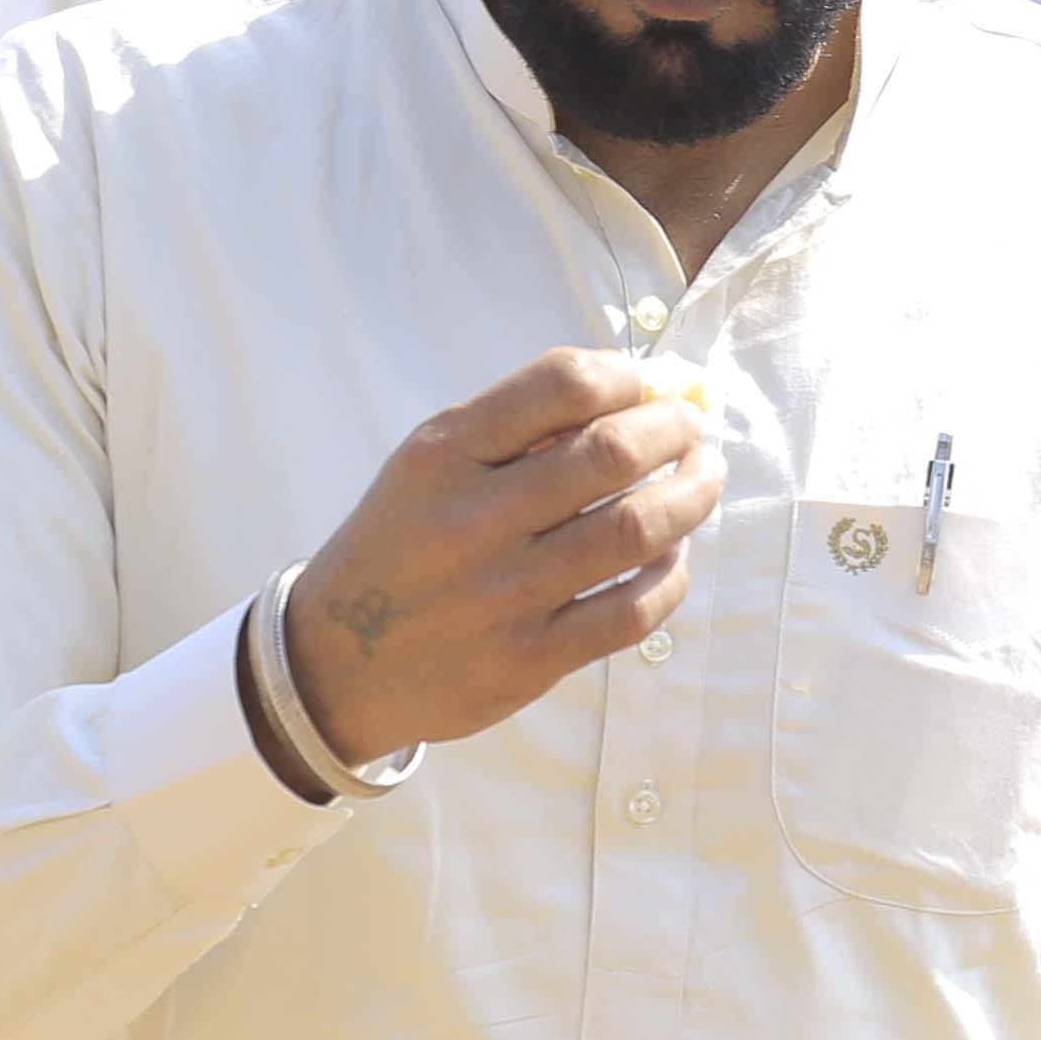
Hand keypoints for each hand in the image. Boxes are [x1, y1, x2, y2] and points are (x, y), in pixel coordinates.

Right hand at [283, 348, 721, 765]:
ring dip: (692, 496)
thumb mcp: (428, 467)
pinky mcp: (527, 661)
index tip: (653, 387)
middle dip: (677, 432)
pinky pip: (631, 612)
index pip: (562, 383)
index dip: (631, 376)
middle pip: (613, 454)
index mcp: (443, 453)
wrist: (336, 663)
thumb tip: (639, 395)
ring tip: (704, 479)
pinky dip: (670, 575)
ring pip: (636, 531)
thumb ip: (515, 429)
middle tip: (694, 432)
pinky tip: (672, 555)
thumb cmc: (402, 546)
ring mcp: (501, 595)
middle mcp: (471, 519)